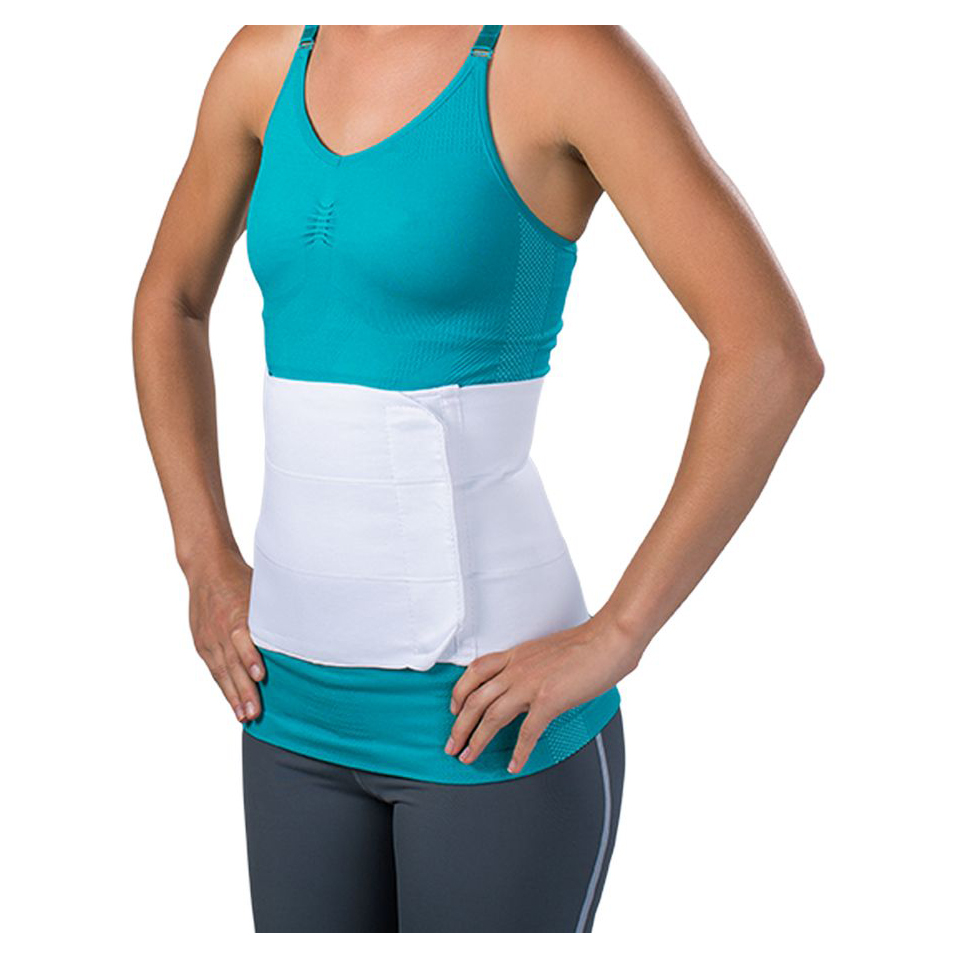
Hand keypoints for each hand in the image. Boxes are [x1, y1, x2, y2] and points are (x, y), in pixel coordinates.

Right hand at [186, 549, 264, 722]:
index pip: (242, 639)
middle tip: (254, 712)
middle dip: (243, 689)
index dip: (250, 658)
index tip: (260, 675)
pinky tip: (233, 703)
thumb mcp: (258, 589)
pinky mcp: (202, 644)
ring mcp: (209, 639)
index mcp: (236, 613)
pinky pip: (214, 669)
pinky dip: (224, 687)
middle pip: (232, 663)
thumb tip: (301, 626)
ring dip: (233, 695)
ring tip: (244, 716)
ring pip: (222, 671)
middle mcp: (220, 629)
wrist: (207, 569)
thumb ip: (272, 611)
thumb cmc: (240, 579)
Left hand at [445, 610, 639, 773]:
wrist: (609, 638)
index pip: (475, 671)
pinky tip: (513, 765)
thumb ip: (531, 665)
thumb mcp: (546, 649)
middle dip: (459, 725)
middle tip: (451, 746)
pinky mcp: (549, 699)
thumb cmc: (587, 643)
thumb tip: (529, 681)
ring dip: (477, 740)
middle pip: (476, 698)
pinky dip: (518, 752)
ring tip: (468, 757)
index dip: (459, 692)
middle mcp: (517, 668)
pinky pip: (527, 731)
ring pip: (491, 715)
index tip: (454, 709)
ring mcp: (531, 684)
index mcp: (517, 655)